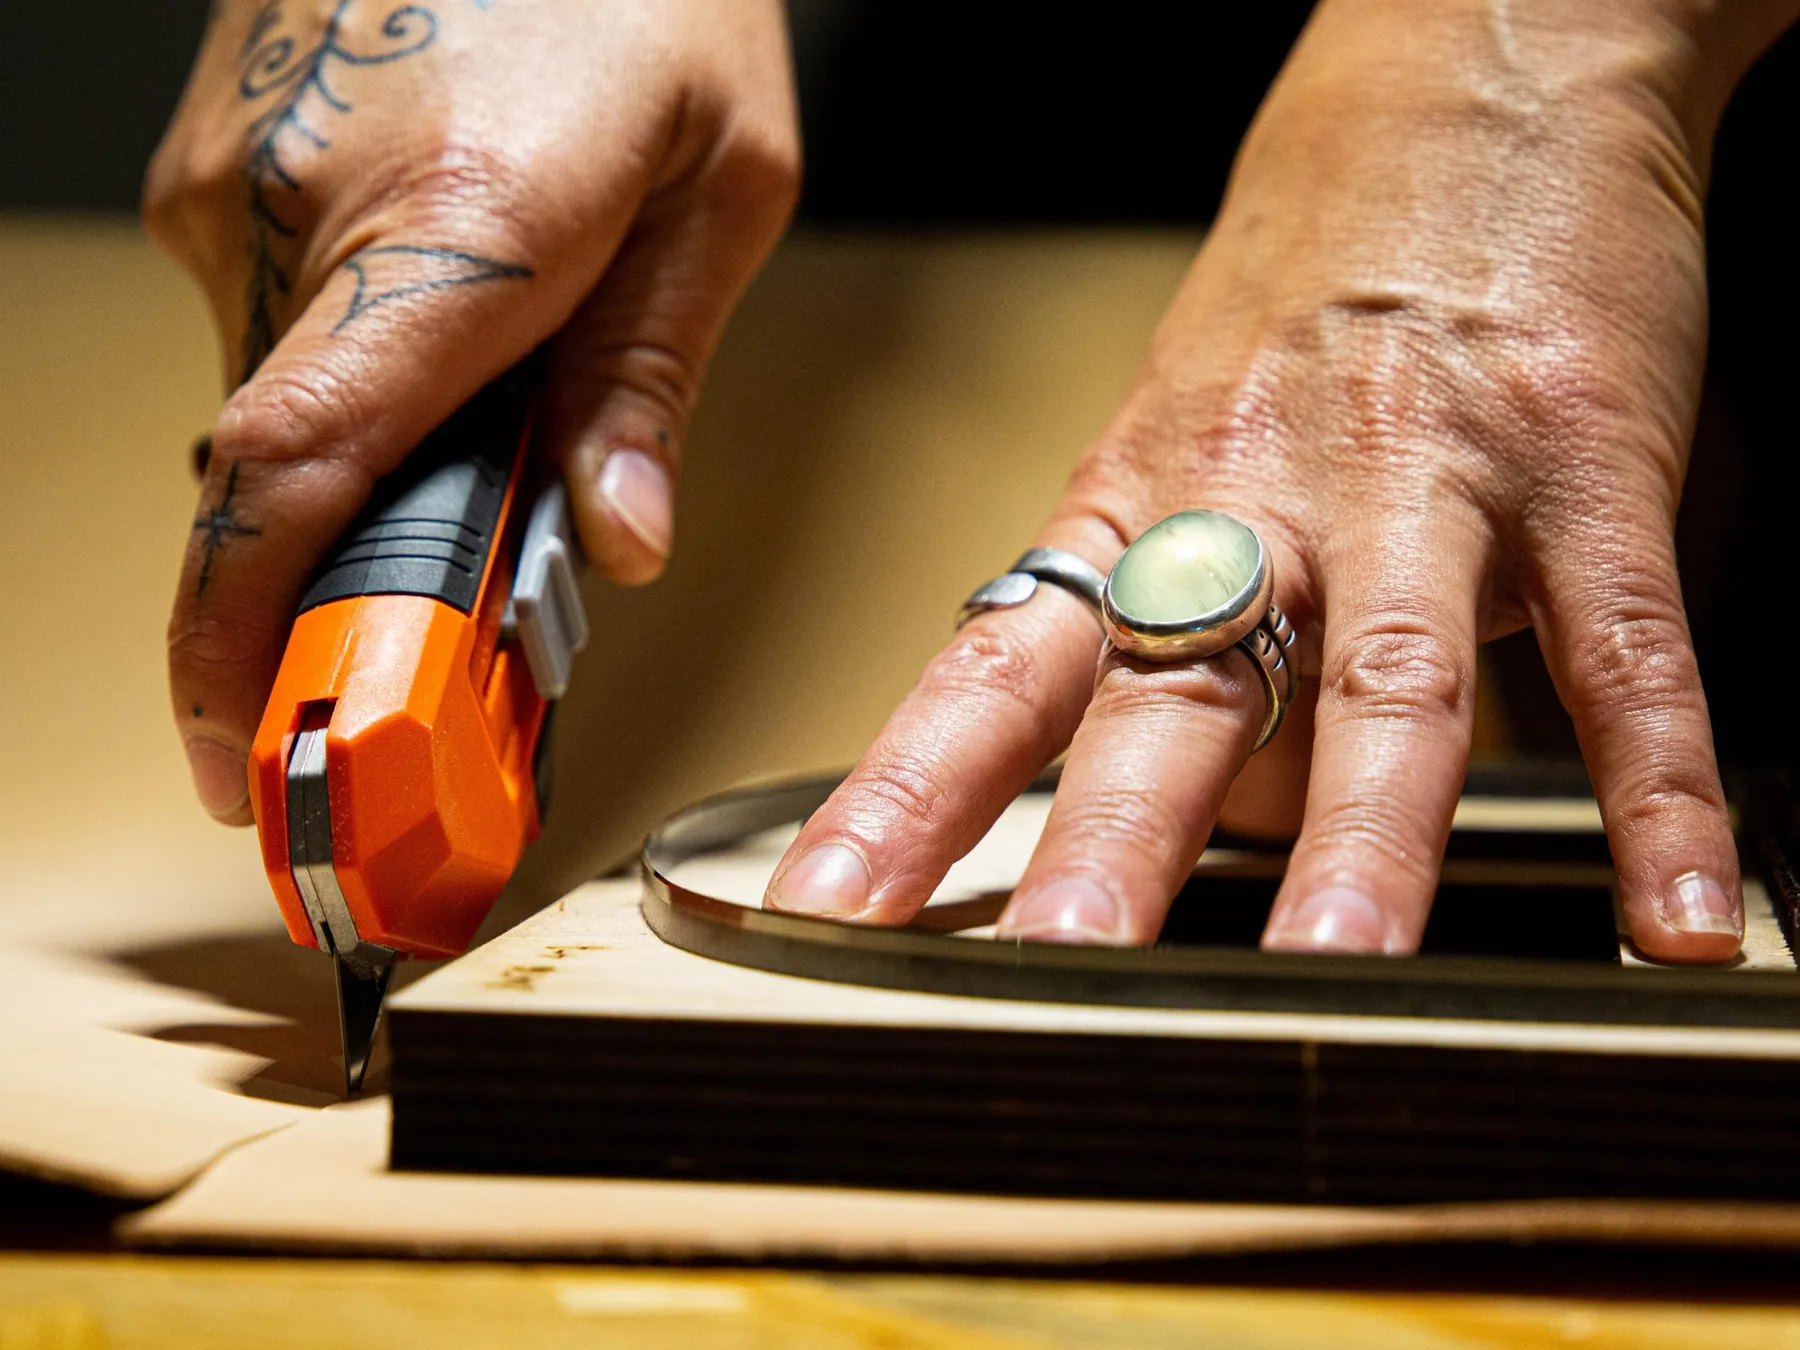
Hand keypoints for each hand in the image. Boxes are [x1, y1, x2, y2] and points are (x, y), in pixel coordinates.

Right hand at [148, 0, 797, 822]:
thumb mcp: (721, 182)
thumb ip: (653, 374)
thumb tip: (616, 537)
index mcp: (450, 228)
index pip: (296, 482)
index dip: (243, 644)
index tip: (241, 754)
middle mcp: (299, 210)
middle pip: (292, 478)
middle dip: (364, 575)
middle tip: (459, 623)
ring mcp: (235, 185)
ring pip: (284, 406)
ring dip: (375, 459)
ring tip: (496, 412)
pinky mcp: (219, 168)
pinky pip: (275, 329)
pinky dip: (354, 374)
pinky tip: (448, 320)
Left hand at [765, 0, 1795, 962]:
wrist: (1461, 77)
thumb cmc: (1306, 279)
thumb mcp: (1184, 439)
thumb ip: (1172, 629)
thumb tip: (1197, 820)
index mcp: (1141, 500)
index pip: (995, 673)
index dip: (908, 794)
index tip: (831, 909)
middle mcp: (1262, 500)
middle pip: (1167, 689)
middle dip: (1106, 839)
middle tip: (1044, 962)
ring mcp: (1424, 485)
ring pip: (1387, 679)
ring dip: (1364, 840)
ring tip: (1334, 971)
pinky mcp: (1586, 469)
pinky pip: (1626, 655)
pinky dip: (1656, 794)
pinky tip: (1672, 918)